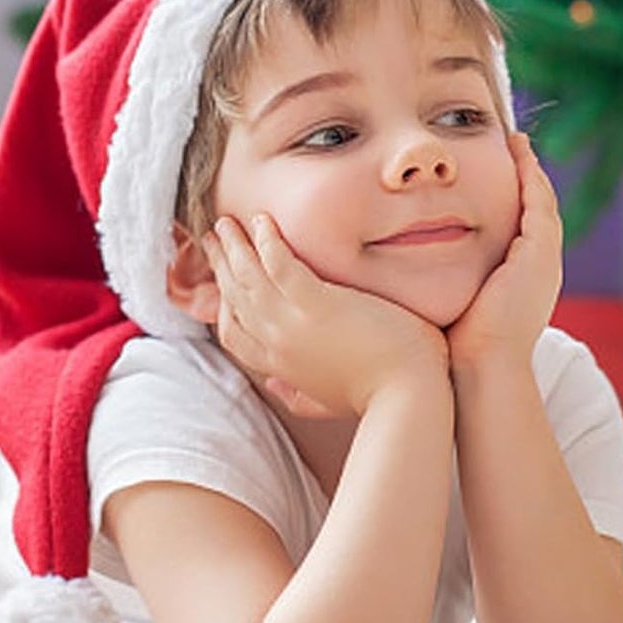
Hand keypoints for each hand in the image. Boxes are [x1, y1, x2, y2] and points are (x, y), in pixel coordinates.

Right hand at [201, 213, 448, 418]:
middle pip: (235, 298)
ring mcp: (292, 324)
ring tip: (226, 221)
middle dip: (221, 265)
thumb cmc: (379, 395)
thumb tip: (275, 387)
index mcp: (279, 366)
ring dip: (234, 245)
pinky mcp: (317, 304)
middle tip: (214, 238)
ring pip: (248, 277)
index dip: (224, 303)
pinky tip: (263, 220)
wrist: (408, 396)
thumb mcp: (326, 402)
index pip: (234, 333)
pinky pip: (279, 263)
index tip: (224, 280)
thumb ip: (297, 395)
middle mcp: (276, 344)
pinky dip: (267, 240)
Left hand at [445, 131, 562, 372]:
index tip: (497, 177)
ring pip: (543, 202)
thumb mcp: (452, 310)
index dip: (514, 201)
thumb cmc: (456, 352)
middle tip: (515, 147)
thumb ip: (442, 290)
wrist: (482, 371)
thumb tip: (407, 282)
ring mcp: (544, 260)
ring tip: (517, 144)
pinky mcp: (539, 252)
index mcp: (524, 283)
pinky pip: (539, 202)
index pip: (523, 231)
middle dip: (528, 179)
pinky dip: (531, 177)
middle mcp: (541, 269)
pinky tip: (518, 154)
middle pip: (538, 212)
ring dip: (531, 170)